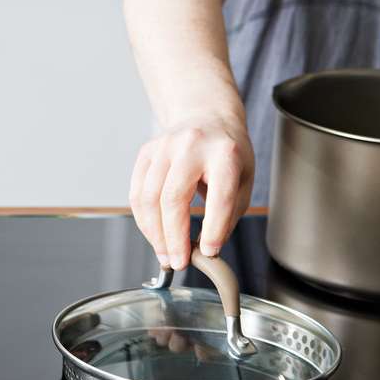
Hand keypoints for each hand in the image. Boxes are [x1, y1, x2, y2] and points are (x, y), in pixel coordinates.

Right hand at [130, 115, 253, 270]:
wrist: (206, 117)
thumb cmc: (227, 153)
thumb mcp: (243, 181)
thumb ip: (228, 215)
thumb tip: (206, 250)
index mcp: (224, 152)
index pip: (218, 195)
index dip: (213, 228)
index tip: (209, 252)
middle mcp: (191, 146)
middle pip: (173, 197)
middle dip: (174, 237)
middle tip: (179, 262)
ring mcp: (164, 147)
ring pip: (149, 198)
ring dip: (154, 233)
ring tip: (165, 254)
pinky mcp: (145, 153)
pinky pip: (137, 193)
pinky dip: (143, 220)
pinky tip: (154, 235)